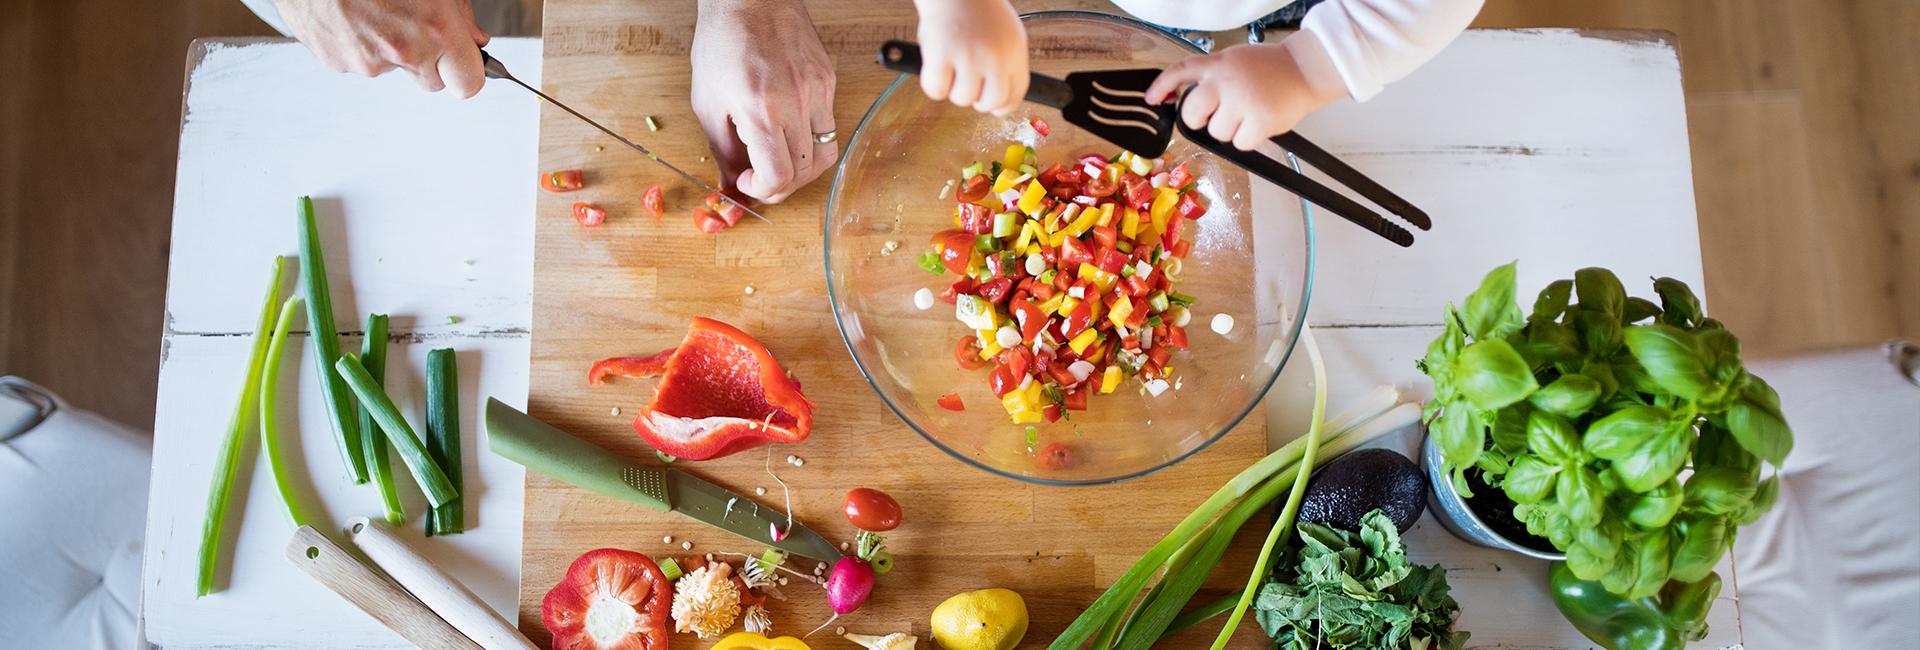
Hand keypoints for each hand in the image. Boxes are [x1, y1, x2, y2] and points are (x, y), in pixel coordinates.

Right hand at [273, 0, 490, 97]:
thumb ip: (458, 13)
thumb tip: (475, 38)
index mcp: (433, 30)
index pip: (468, 84)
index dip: (467, 72)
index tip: (463, 62)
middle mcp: (401, 52)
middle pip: (431, 82)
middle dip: (429, 60)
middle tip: (415, 24)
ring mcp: (365, 60)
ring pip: (392, 68)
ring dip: (390, 48)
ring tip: (375, 8)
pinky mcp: (335, 61)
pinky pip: (359, 60)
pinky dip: (360, 42)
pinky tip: (354, 14)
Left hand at [690, 0, 838, 203]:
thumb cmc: (723, 41)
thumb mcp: (707, 101)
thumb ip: (721, 149)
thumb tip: (731, 182)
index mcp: (761, 111)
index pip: (778, 177)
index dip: (762, 191)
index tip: (748, 183)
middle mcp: (796, 103)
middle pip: (804, 173)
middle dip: (781, 186)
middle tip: (762, 180)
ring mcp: (818, 91)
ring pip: (825, 154)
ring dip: (803, 169)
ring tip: (781, 161)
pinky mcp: (828, 80)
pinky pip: (828, 125)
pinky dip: (810, 139)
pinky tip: (790, 131)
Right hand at [913, 0, 1027, 116]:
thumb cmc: (977, 8)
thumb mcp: (1006, 33)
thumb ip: (1006, 63)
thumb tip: (1000, 96)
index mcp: (1014, 52)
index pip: (1016, 94)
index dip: (1003, 105)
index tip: (994, 107)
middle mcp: (995, 57)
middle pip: (990, 103)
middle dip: (977, 100)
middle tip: (967, 83)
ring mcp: (969, 57)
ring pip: (962, 99)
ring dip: (953, 88)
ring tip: (951, 65)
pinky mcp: (942, 55)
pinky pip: (936, 90)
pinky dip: (932, 84)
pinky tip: (936, 66)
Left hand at [1145, 33, 1348, 150]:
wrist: (1305, 70)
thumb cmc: (1270, 69)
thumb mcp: (1234, 60)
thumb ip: (1211, 76)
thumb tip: (1186, 100)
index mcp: (1218, 64)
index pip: (1180, 72)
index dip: (1161, 86)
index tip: (1151, 99)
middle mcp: (1226, 81)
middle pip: (1191, 113)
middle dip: (1198, 120)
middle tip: (1216, 115)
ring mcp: (1242, 101)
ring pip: (1216, 133)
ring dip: (1230, 130)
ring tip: (1248, 114)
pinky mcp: (1259, 121)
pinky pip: (1239, 144)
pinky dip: (1248, 139)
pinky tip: (1259, 124)